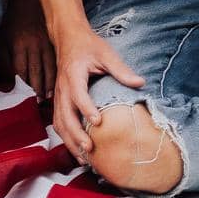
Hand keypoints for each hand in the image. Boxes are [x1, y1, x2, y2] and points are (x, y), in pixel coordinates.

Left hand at [0, 0, 56, 100]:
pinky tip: (56, 86)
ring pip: (47, 68)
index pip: (20, 70)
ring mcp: (45, 44)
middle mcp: (33, 45)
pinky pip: (56, 62)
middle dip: (35, 90)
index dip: (21, 86)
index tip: (22, 100)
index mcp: (17, 44)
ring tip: (46, 100)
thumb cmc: (12, 24)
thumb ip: (3, 61)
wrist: (28, 1)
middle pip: (35, 72)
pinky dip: (56, 75)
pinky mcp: (53, 43)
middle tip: (36, 106)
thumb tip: (7, 83)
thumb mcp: (2, 39)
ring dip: (47, 85)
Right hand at [51, 24, 144, 163]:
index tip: (98, 123)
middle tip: (90, 149)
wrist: (68, 38)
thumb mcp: (105, 52)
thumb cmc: (88, 46)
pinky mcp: (59, 101)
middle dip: (76, 134)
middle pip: (64, 114)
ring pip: (59, 122)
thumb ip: (120, 69)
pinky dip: (66, 139)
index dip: (86, 109)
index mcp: (74, 74)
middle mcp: (63, 87)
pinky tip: (77, 152)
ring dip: (69, 141)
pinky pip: (58, 122)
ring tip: (84, 158)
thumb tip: (140, 83)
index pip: (77, 94)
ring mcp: (58, 95)